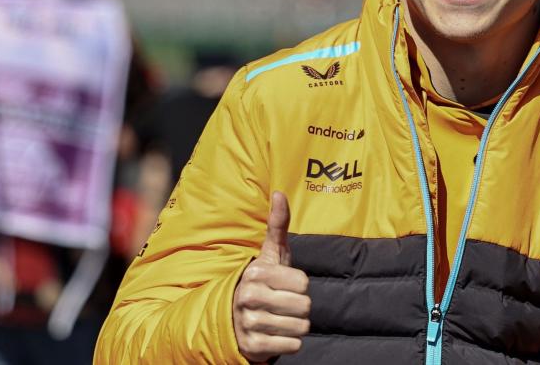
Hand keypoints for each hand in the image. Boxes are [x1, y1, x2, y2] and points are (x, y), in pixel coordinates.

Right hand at [233, 191, 310, 362]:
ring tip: (279, 319)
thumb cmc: (262, 282)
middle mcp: (249, 296)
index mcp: (256, 272)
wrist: (234, 318)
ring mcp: (249, 323)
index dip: (299, 286)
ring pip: (300, 327)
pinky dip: (289, 343)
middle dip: (300, 308)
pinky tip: (275, 335)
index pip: (303, 282)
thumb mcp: (270, 254)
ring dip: (295, 326)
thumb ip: (277, 225)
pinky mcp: (253, 346)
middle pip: (304, 306)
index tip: (284, 285)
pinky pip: (293, 346)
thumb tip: (280, 192)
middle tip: (283, 305)